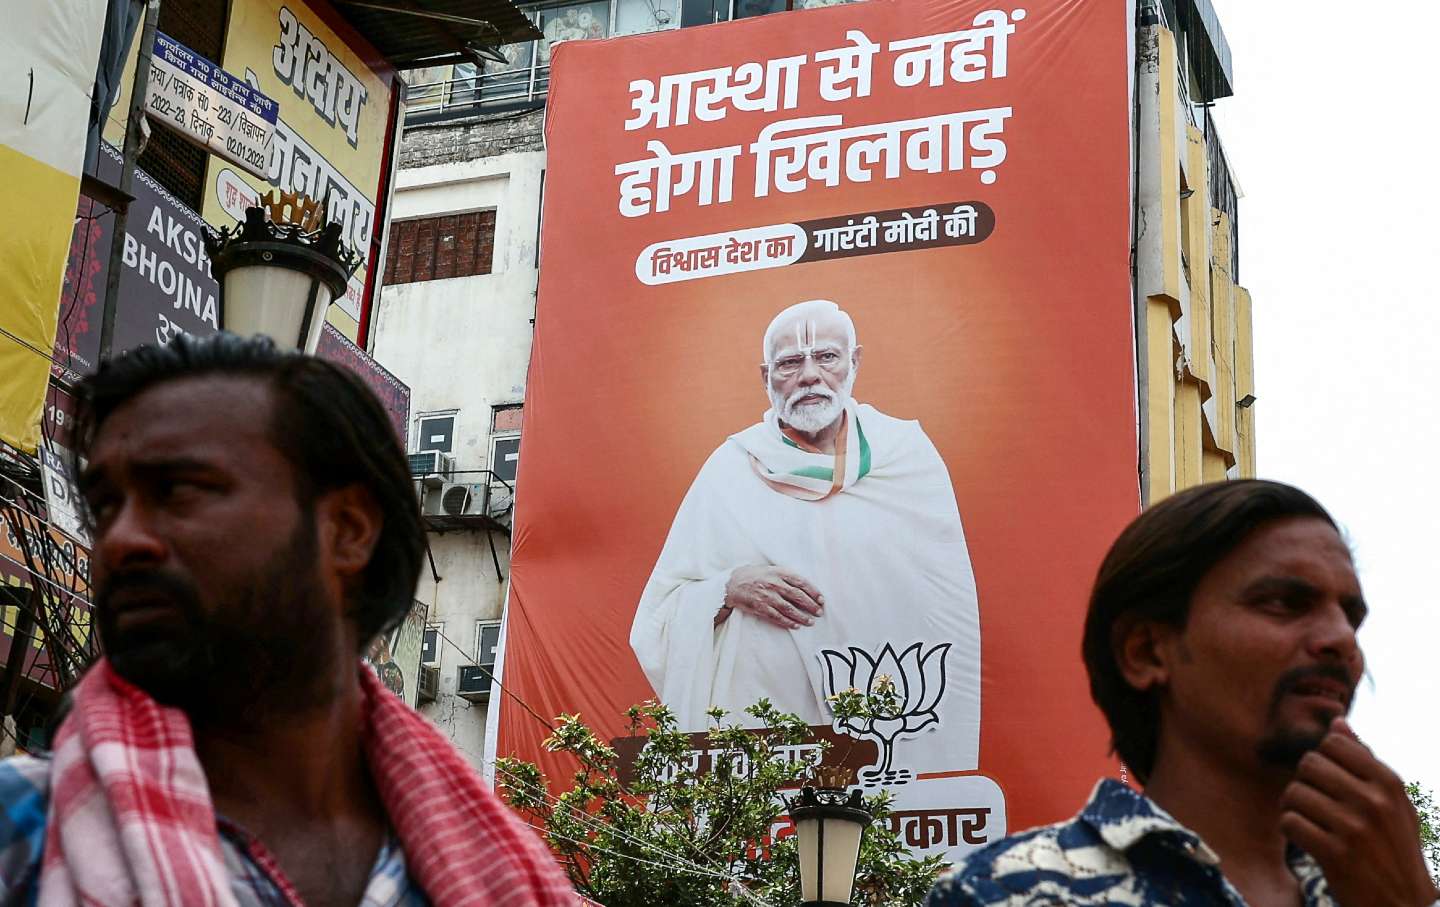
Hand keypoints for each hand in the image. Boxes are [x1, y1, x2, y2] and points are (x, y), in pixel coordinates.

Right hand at [717, 565, 824, 629]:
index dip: (813, 592)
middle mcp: (774, 584)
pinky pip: (777, 617)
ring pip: (789, 609)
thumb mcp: (770, 569)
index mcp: (778, 572)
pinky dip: (788, 622)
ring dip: (802, 616)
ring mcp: (767, 596)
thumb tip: (804, 587)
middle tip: (819, 612)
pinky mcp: (760, 607)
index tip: (821, 599)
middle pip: (798, 596)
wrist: (732, 583)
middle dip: (811, 605)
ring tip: (811, 622)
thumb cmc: (754, 575)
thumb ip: (785, 576)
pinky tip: (796, 626)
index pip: (801, 582)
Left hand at [1279, 717, 1438, 906]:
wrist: (1403, 904)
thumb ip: (1365, 760)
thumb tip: (1337, 721)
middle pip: (1309, 764)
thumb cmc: (1393, 847)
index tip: (1329, 781)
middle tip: (1315, 802)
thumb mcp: (1393, 803)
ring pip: (1294, 792)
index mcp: (1389, 783)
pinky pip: (1289, 822)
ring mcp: (1354, 827)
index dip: (1323, 759)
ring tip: (1310, 821)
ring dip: (1294, 807)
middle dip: (1305, 782)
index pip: (1333, 743)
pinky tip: (1306, 838)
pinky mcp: (1334, 853)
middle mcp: (1373, 801)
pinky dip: (1291, 829)